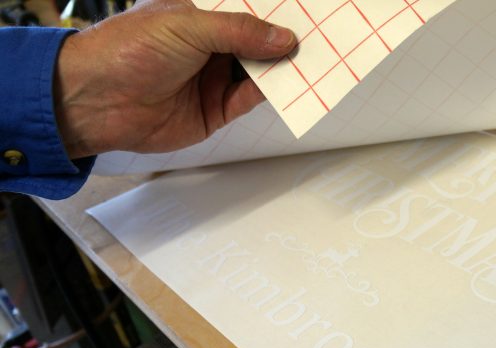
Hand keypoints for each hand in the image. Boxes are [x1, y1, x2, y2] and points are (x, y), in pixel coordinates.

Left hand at [54, 0, 295, 158]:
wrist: (98, 102)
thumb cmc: (129, 50)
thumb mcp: (188, 25)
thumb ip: (239, 31)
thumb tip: (283, 37)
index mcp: (198, 13)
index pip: (246, 9)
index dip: (273, 10)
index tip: (304, 9)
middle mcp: (208, 44)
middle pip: (257, 40)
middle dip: (284, 38)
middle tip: (318, 34)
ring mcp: (214, 76)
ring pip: (260, 69)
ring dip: (283, 66)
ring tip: (313, 58)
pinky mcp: (217, 109)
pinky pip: (252, 98)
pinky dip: (272, 92)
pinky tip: (290, 82)